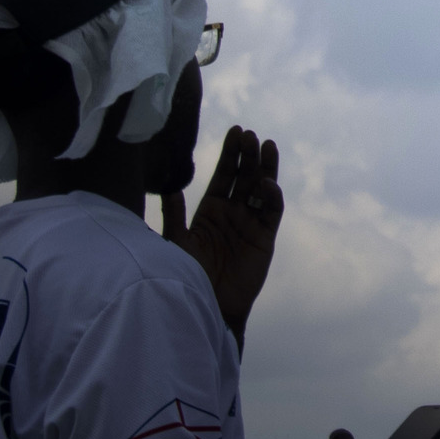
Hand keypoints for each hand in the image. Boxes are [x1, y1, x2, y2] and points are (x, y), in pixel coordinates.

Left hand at [160, 125, 281, 340]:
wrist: (206, 307)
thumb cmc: (185, 277)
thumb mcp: (174, 244)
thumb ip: (173, 216)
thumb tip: (167, 187)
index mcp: (210, 211)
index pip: (223, 175)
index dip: (230, 154)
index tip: (235, 131)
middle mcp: (232, 212)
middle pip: (244, 176)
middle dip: (247, 155)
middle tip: (249, 135)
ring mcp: (250, 223)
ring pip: (261, 188)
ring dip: (265, 167)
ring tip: (267, 145)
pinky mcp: (265, 236)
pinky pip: (272, 211)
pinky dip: (271, 196)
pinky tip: (266, 183)